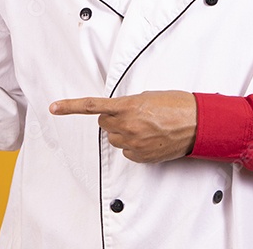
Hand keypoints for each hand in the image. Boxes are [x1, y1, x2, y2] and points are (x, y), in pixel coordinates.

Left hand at [50, 90, 196, 162]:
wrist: (198, 124)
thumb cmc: (177, 105)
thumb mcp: (150, 96)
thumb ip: (129, 104)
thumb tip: (120, 112)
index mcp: (128, 106)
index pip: (92, 107)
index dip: (70, 107)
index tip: (54, 108)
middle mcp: (127, 125)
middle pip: (104, 124)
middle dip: (112, 120)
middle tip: (132, 115)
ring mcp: (133, 143)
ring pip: (115, 138)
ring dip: (124, 132)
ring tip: (146, 127)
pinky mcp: (141, 156)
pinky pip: (127, 151)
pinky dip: (134, 145)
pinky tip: (150, 138)